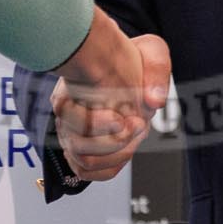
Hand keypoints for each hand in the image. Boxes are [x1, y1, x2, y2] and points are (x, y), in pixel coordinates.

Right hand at [51, 29, 170, 182]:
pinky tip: (126, 148)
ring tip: (135, 134)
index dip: (99, 122)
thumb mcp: (150, 51)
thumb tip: (153, 102)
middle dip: (116, 140)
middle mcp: (66, 114)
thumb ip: (156, 70)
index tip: (126, 117)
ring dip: (118, 154)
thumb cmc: (132, 60)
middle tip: (137, 123)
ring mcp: (70, 134)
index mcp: (72, 88)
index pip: (69, 113)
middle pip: (78, 144)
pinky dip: (110, 167)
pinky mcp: (78, 151)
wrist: (124, 70)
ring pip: (85, 161)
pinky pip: (86, 172)